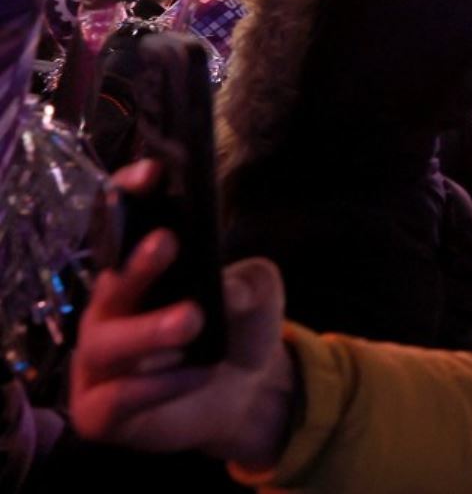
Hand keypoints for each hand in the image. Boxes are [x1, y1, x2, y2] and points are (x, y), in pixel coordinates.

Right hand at [69, 161, 293, 468]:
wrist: (249, 392)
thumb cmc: (239, 327)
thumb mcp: (259, 294)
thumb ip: (249, 284)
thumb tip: (226, 292)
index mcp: (139, 270)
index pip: (120, 224)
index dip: (128, 196)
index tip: (151, 175)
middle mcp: (110, 310)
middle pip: (108, 283)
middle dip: (135, 264)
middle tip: (166, 244)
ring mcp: (99, 362)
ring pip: (107, 342)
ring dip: (148, 329)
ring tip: (192, 320)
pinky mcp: (101, 410)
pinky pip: (117, 397)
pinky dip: (156, 386)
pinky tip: (194, 374)